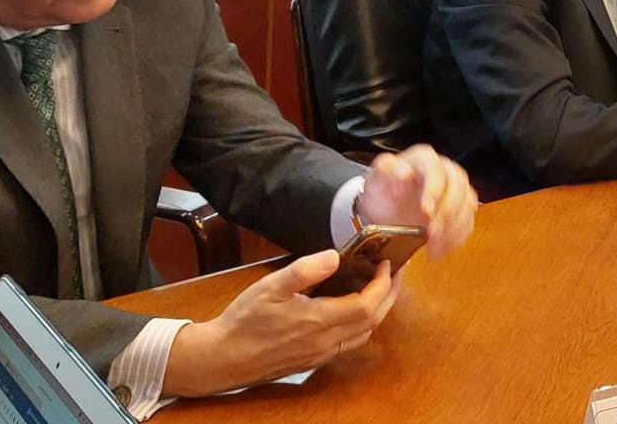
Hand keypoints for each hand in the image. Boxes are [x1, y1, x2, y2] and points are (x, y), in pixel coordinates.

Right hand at [162, 249, 399, 397]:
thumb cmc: (244, 320)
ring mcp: (320, 355)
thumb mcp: (271, 287)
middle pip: (373, 321)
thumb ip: (304, 270)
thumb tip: (335, 256)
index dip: (383, 283)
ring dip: (379, 311)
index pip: (367, 304)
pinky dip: (362, 325)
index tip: (387, 263)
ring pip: (364, 335)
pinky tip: (354, 310)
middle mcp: (325, 343)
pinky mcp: (312, 362)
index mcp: (318, 322)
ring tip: (380, 287)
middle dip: (389, 294)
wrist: (222, 359)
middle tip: (395, 272)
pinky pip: (349, 344)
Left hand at [358, 144, 477, 258]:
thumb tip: (404, 173)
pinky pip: (467, 222)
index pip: (436, 170)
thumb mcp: (376, 179)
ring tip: (434, 244)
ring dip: (453, 227)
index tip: (426, 211)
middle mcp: (445, 171)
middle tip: (432, 232)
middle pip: (458, 187)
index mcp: (424, 160)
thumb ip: (386, 170)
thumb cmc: (383, 191)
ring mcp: (456, 190)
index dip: (434, 190)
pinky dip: (456, 237)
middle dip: (447, 212)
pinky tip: (441, 248)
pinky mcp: (461, 210)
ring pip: (467, 204)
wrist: (386, 209)